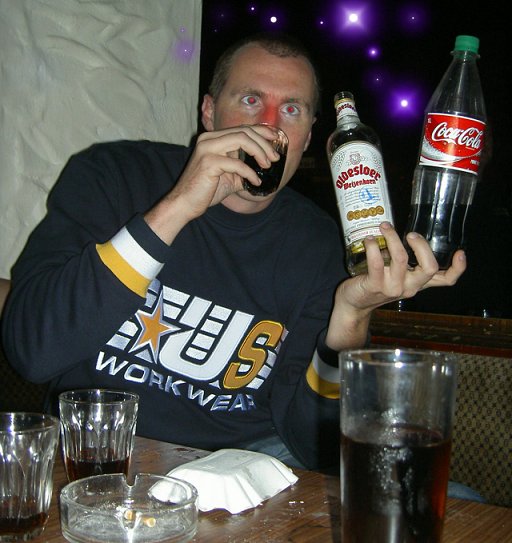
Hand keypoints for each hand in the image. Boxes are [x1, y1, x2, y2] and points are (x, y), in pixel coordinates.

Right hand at [169, 125, 279, 214]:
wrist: (185, 204)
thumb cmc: (206, 191)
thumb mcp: (230, 177)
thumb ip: (244, 169)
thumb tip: (264, 170)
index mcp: (213, 138)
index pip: (242, 128)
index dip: (261, 131)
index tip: (276, 138)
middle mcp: (209, 139)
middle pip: (244, 131)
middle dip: (264, 143)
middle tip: (275, 157)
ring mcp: (207, 148)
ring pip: (242, 140)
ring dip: (259, 152)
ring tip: (267, 165)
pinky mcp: (208, 162)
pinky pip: (236, 163)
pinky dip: (249, 172)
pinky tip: (255, 182)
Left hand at [326, 222, 465, 350]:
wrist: (354, 304)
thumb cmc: (376, 283)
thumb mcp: (397, 274)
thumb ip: (406, 260)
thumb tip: (404, 233)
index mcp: (418, 282)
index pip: (446, 281)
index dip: (458, 268)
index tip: (460, 252)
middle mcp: (410, 287)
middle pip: (429, 268)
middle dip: (422, 246)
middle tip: (409, 234)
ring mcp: (393, 287)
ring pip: (401, 259)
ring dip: (392, 238)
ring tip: (384, 227)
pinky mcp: (374, 285)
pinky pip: (376, 262)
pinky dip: (372, 247)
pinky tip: (369, 240)